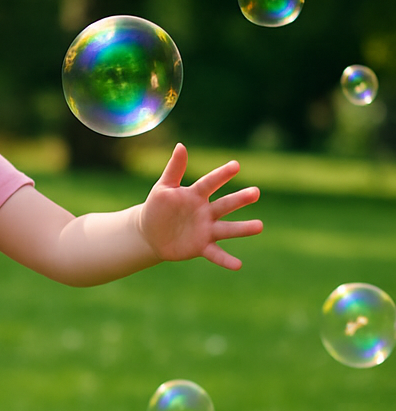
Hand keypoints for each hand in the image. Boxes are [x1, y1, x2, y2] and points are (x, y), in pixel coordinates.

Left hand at [139, 143, 262, 269]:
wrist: (150, 232)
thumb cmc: (157, 207)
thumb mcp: (162, 188)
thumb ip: (173, 169)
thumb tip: (181, 145)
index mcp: (196, 195)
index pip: (210, 183)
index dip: (221, 175)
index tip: (236, 165)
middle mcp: (206, 212)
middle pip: (225, 205)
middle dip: (239, 199)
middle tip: (255, 192)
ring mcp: (206, 230)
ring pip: (227, 228)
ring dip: (242, 228)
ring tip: (259, 226)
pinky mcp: (201, 246)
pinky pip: (215, 253)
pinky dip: (226, 260)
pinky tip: (238, 265)